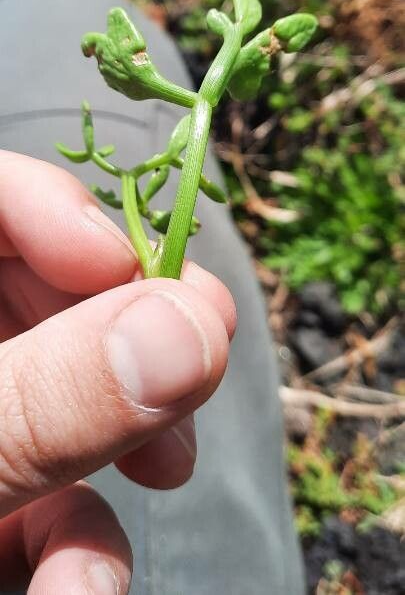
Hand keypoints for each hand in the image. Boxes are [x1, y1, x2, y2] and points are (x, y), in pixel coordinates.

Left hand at [0, 151, 235, 592]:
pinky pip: (51, 497)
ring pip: (68, 393)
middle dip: (130, 330)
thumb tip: (191, 324)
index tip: (133, 267)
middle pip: (48, 291)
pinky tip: (82, 583)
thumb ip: (52, 394)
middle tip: (199, 357)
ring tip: (164, 473)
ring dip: (128, 445)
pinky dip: (84, 541)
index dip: (59, 209)